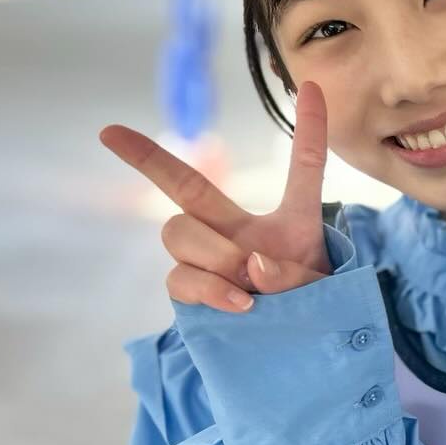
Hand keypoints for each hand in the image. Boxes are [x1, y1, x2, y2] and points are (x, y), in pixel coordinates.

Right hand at [100, 81, 331, 312]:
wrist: (301, 359)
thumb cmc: (312, 317)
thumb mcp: (326, 288)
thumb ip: (293, 272)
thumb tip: (250, 266)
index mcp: (289, 220)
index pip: (302, 163)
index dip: (312, 124)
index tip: (312, 85)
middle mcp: (240, 230)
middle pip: (186, 185)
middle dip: (144, 155)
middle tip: (120, 141)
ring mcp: (211, 260)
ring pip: (179, 232)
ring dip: (216, 255)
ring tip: (253, 288)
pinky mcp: (192, 293)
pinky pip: (180, 277)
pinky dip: (210, 289)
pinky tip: (241, 305)